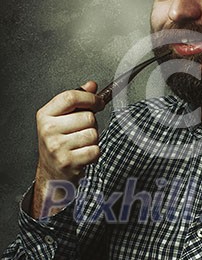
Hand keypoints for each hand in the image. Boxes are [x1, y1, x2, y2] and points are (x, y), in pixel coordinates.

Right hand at [31, 81, 104, 217]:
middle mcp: (48, 129)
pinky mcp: (68, 161)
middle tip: (81, 132)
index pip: (71, 97)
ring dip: (93, 139)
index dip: (90, 98)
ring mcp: (57, 146)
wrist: (52, 174)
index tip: (98, 102)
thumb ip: (77, 100)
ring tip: (80, 144)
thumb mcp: (62, 119)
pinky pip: (95, 150)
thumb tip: (91, 85)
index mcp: (45, 115)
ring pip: (93, 133)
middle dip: (91, 123)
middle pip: (87, 116)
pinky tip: (82, 155)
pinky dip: (94, 153)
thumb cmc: (59, 143)